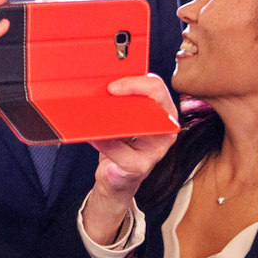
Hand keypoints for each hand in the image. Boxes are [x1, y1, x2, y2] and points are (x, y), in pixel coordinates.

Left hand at [83, 75, 178, 240]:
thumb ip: (119, 102)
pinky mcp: (140, 166)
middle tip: (108, 91)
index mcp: (162, 112)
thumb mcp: (122, 118)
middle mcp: (165, 128)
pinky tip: (92, 137)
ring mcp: (156, 149)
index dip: (136, 82)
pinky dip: (103, 143)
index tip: (113, 85)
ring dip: (114, 119)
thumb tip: (99, 88)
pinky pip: (119, 151)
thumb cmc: (121, 142)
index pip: (156, 87)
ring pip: (139, 126)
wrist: (116, 175)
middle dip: (131, 90)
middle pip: (155, 100)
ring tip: (96, 115)